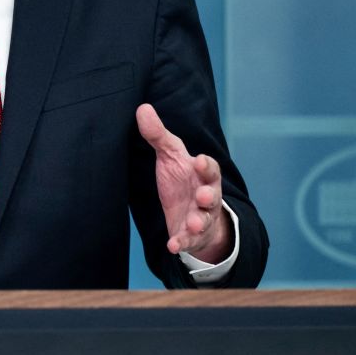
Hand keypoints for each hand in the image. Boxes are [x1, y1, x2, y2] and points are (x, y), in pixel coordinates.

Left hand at [136, 103, 232, 263]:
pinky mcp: (192, 235)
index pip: (208, 168)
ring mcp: (201, 217)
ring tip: (194, 224)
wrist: (191, 211)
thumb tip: (142, 108)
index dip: (205, 165)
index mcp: (201, 174)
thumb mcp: (170, 156)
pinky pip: (189, 240)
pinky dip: (182, 243)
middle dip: (209, 196)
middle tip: (204, 196)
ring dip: (199, 222)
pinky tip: (173, 246)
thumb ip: (158, 135)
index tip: (198, 160)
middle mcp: (206, 195)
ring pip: (204, 220)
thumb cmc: (182, 179)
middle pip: (213, 195)